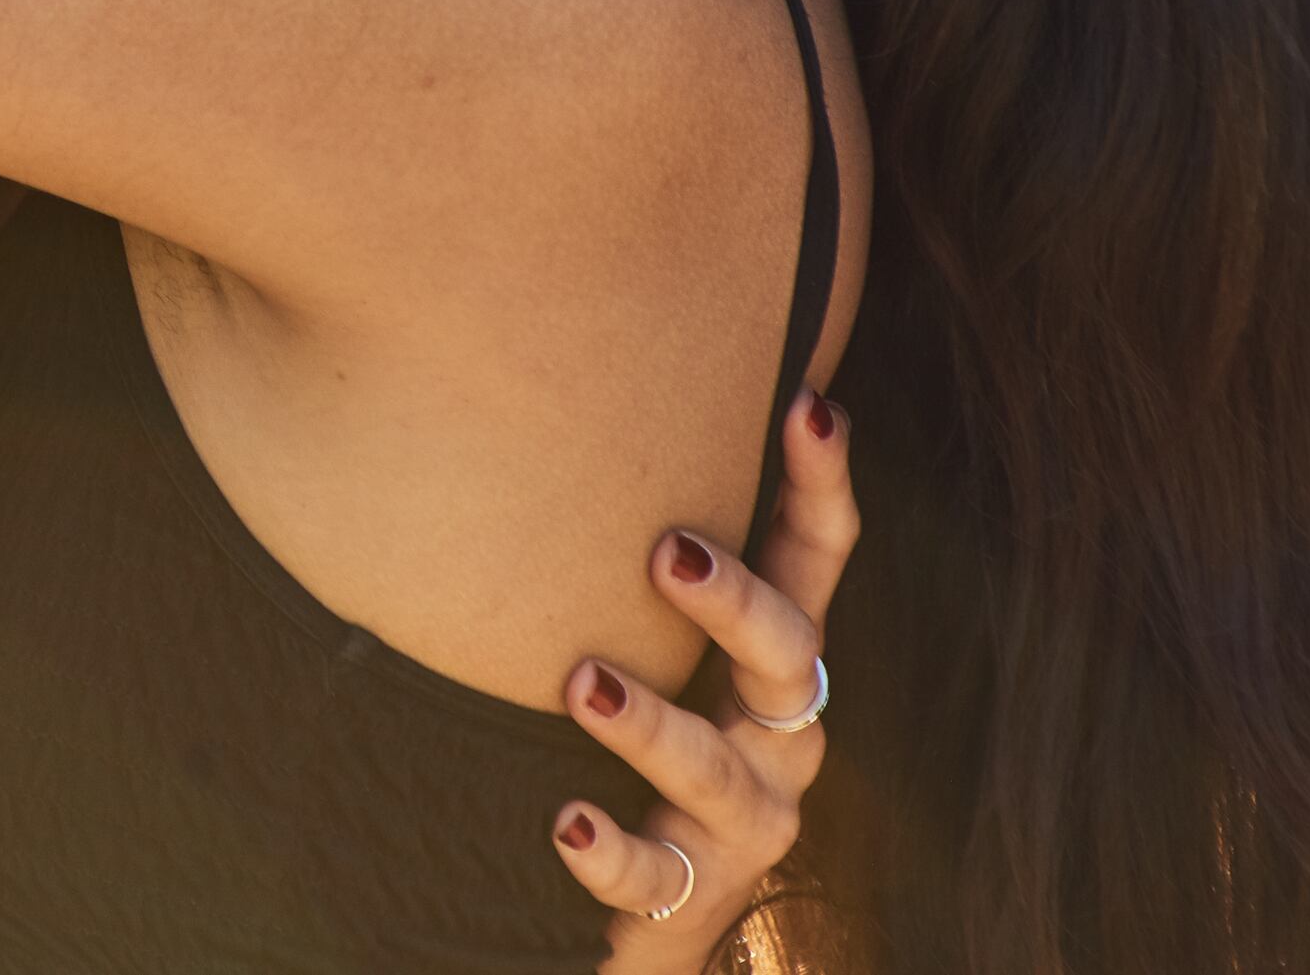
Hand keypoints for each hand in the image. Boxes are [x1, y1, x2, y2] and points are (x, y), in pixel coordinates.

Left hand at [558, 393, 861, 969]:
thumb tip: (487, 403)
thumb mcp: (633, 633)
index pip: (812, 560)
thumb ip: (601, 546)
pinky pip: (658, 875)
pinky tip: (567, 821)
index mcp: (765, 657)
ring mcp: (741, 820)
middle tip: (667, 551)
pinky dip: (614, 851)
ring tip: (582, 681)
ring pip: (717, 769)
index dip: (822, 485)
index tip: (810, 403)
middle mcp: (774, 734)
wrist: (641, 906)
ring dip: (654, 724)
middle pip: (788, 656)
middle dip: (737, 603)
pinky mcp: (691, 896)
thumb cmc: (626, 729)